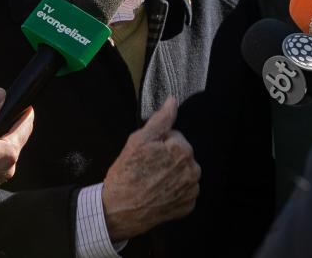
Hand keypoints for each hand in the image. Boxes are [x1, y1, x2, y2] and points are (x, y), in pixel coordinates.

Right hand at [101, 97, 200, 240]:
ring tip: (153, 181)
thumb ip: (160, 119)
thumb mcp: (138, 140)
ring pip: (184, 172)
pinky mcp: (188, 205)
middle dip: (167, 158)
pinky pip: (185, 191)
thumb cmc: (126, 174)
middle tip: (147, 168)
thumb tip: (172, 101)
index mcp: (182, 150)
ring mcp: (191, 189)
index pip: (174, 137)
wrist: (119, 210)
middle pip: (181, 154)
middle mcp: (192, 170)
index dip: (158, 144)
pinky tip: (160, 193)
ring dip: (172, 173)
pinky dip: (175, 191)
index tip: (146, 154)